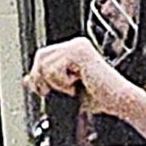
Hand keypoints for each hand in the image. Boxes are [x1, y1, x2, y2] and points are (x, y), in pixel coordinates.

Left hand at [26, 37, 141, 120]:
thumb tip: (28, 79)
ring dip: (58, 84)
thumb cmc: (99, 97)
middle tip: (62, 90)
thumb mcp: (66, 91)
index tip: (45, 90)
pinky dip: (64, 83)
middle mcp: (75, 44)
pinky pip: (55, 70)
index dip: (38, 75)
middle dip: (43, 79)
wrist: (117, 100)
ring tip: (74, 87)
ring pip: (46, 66)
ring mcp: (77, 47)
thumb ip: (47, 83)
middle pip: (40, 57)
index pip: (43, 56)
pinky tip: (79, 83)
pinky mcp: (79, 53)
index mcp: (74, 49)